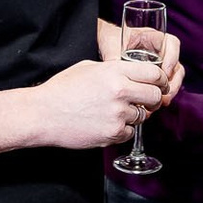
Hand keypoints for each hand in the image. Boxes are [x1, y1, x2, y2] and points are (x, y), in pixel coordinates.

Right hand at [33, 56, 165, 148]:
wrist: (42, 114)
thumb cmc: (62, 89)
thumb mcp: (89, 68)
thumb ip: (115, 70)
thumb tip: (133, 74)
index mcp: (115, 71)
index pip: (154, 73)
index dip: (160, 79)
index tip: (159, 84)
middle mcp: (120, 91)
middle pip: (155, 96)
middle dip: (153, 98)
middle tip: (146, 101)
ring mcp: (118, 114)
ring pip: (143, 116)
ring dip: (134, 115)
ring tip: (114, 112)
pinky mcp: (112, 133)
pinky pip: (129, 132)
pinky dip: (122, 130)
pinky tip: (106, 124)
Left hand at [102, 26, 183, 105]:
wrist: (105, 48)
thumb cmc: (110, 41)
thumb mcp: (112, 46)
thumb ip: (115, 57)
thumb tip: (115, 72)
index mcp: (153, 37)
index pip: (172, 44)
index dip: (172, 58)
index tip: (164, 72)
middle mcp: (160, 51)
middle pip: (176, 65)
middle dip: (173, 82)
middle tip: (164, 93)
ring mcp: (160, 65)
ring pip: (174, 78)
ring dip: (170, 91)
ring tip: (161, 101)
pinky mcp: (155, 78)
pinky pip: (165, 87)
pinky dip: (162, 95)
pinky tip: (153, 104)